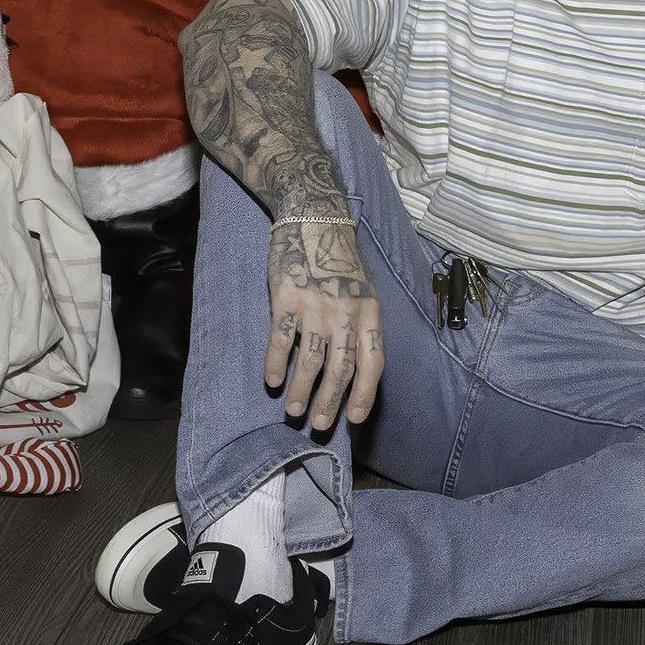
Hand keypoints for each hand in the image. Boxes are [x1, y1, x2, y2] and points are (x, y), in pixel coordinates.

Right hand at [265, 219, 384, 431]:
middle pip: (341, 369)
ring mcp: (316, 306)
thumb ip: (361, 327)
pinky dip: (276, 363)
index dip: (365, 394)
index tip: (353, 419)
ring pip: (310, 360)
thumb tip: (357, 372)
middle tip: (319, 424)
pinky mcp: (287, 298)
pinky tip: (271, 380)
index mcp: (370, 313)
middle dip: (329, 402)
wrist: (315, 220)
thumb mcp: (365, 292)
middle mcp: (346, 313)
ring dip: (301, 390)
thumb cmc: (341, 263)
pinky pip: (280, 339)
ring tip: (293, 410)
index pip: (373, 363)